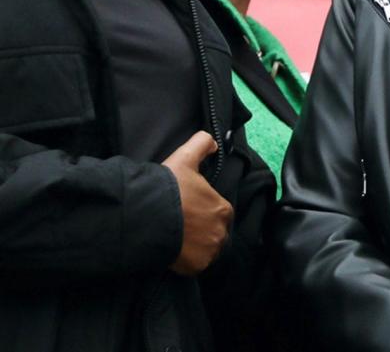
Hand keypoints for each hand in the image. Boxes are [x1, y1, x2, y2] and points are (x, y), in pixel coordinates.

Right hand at [162, 131, 233, 275]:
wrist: (145, 216)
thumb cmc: (167, 187)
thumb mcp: (185, 157)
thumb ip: (202, 143)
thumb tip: (214, 142)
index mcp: (223, 209)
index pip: (218, 213)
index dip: (202, 211)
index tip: (187, 211)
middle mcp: (222, 232)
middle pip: (213, 232)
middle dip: (201, 230)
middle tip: (180, 225)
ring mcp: (209, 251)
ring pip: (206, 249)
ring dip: (195, 246)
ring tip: (176, 238)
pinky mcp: (196, 267)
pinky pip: (195, 266)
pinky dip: (187, 261)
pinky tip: (174, 251)